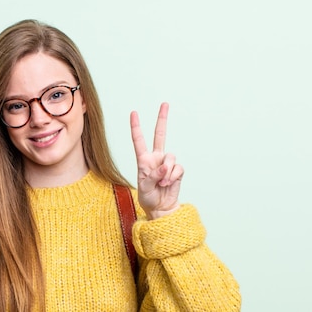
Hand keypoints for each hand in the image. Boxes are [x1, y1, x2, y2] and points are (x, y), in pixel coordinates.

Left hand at [130, 103, 183, 218]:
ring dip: (167, 171)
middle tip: (164, 103)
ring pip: (171, 157)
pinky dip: (173, 176)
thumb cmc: (148, 197)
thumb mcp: (144, 188)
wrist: (161, 207)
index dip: (136, 127)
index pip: (139, 140)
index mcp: (143, 160)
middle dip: (162, 119)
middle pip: (160, 135)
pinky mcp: (177, 170)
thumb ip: (152, 176)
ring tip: (162, 182)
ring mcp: (167, 163)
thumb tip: (164, 166)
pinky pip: (178, 168)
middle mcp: (155, 158)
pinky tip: (168, 183)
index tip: (134, 113)